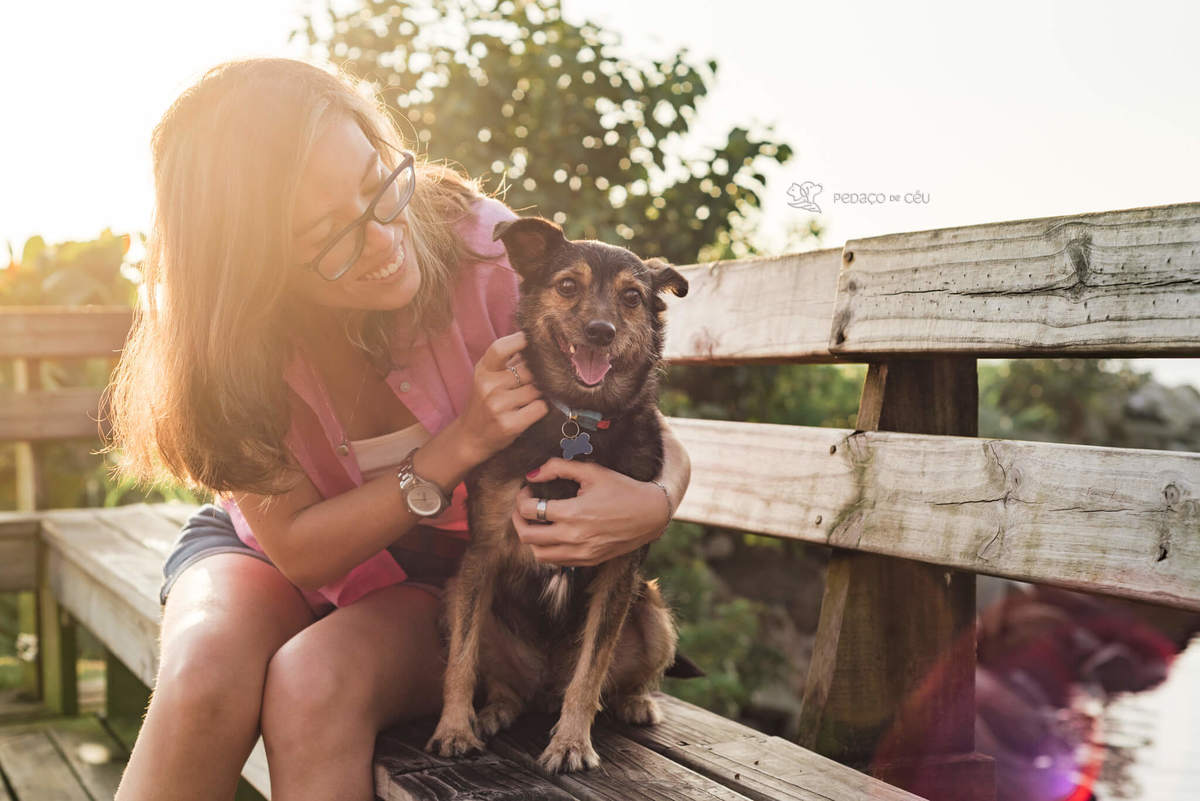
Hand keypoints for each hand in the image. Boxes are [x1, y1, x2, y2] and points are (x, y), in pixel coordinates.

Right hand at [457, 332, 548, 464]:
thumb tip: (537, 341)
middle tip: (542, 379)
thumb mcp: (488, 377)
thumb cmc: (485, 403)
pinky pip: (540, 408)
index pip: (500, 348)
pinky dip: (542, 408)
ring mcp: (498, 406)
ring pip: (537, 389)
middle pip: (529, 370)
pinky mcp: (509, 425)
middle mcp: (488, 386)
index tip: (535, 339)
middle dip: (539, 374)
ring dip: (542, 393)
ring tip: (532, 398)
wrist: (471, 437)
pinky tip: (533, 410)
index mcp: (483, 370)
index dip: (519, 340)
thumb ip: (510, 361)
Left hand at [511, 458, 671, 565]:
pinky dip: (547, 549)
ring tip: (535, 522)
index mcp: (573, 513)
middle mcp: (574, 537)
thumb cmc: (622, 489)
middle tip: (523, 507)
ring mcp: (581, 553)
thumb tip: (532, 474)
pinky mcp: (588, 560)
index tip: (527, 490)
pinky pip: (556, 561)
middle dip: (518, 519)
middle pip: (527, 536)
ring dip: (531, 538)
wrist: (651, 514)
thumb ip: (558, 468)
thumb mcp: (592, 472)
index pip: (530, 511)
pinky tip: (552, 534)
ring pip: (538, 554)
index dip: (521, 499)